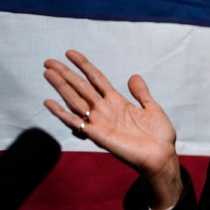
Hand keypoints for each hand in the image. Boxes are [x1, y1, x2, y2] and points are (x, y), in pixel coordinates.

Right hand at [43, 50, 181, 208]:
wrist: (162, 156)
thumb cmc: (159, 136)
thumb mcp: (152, 108)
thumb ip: (141, 93)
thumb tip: (134, 76)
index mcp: (117, 102)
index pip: (96, 79)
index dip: (84, 65)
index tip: (70, 53)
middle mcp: (105, 110)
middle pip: (81, 87)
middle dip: (65, 74)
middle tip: (48, 61)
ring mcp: (100, 122)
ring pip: (75, 100)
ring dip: (61, 87)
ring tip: (48, 73)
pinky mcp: (97, 135)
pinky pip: (76, 122)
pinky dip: (62, 113)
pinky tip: (50, 102)